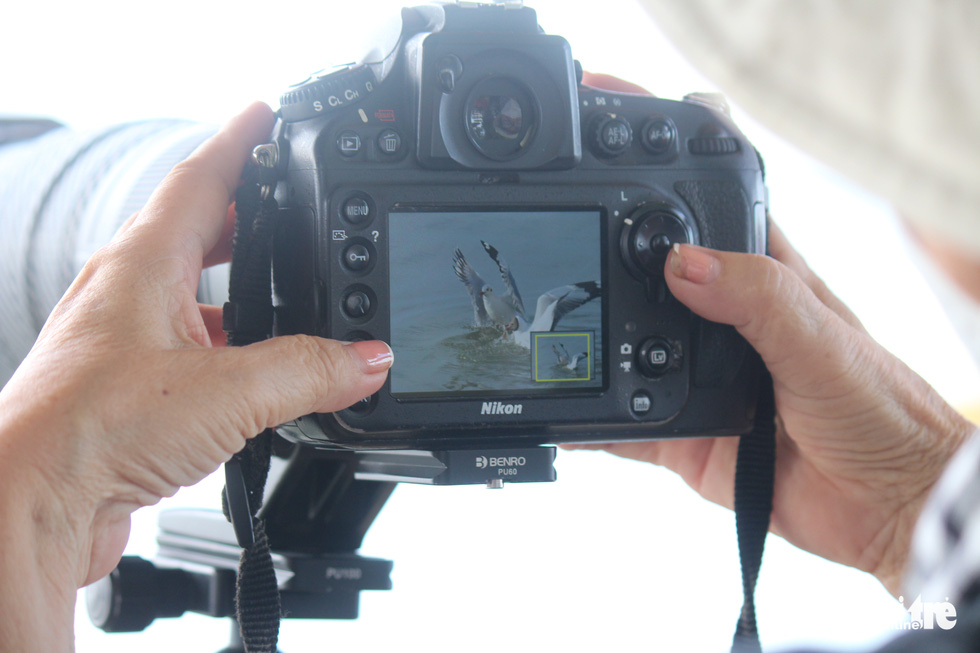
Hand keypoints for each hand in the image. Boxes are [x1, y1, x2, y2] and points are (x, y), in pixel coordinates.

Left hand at [0, 103, 391, 648]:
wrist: (28, 506)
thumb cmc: (88, 432)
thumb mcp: (227, 393)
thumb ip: (309, 371)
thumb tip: (368, 358)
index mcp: (141, 265)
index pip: (200, 178)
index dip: (241, 142)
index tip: (268, 115)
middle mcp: (125, 294)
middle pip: (195, 230)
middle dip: (245, 214)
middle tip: (289, 203)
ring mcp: (122, 342)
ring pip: (191, 293)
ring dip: (236, 288)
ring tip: (285, 294)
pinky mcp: (127, 389)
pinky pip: (188, 346)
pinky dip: (226, 348)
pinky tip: (254, 375)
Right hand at [569, 74, 975, 594]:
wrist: (887, 506)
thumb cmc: (883, 411)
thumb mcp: (822, 342)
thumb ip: (759, 299)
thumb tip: (682, 263)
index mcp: (761, 279)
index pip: (701, 214)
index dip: (656, 182)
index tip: (604, 157)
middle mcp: (721, 323)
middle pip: (645, 281)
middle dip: (600, 266)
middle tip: (555, 256)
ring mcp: (696, 377)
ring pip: (625, 349)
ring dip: (590, 344)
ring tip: (552, 339)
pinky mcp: (682, 433)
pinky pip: (621, 424)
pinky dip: (589, 420)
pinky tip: (562, 411)